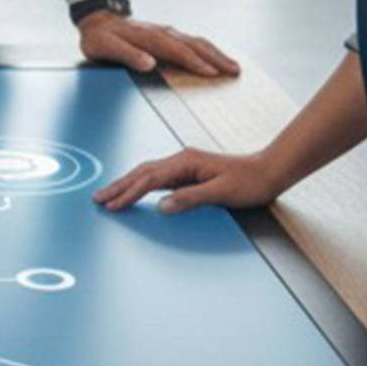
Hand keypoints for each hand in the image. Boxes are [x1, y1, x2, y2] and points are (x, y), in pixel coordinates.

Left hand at [76, 10, 240, 77]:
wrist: (97, 19)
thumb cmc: (100, 37)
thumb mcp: (105, 48)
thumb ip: (127, 55)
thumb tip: (149, 63)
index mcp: (148, 37)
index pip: (176, 51)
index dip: (194, 62)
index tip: (211, 73)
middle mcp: (162, 33)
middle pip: (193, 45)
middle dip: (215, 58)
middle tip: (234, 71)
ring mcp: (166, 32)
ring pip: (196, 42)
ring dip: (216, 54)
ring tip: (233, 67)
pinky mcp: (168, 35)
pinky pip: (192, 42)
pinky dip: (208, 50)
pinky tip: (217, 58)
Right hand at [93, 145, 285, 215]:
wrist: (268, 172)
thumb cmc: (249, 182)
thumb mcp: (221, 192)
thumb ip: (190, 198)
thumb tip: (161, 205)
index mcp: (186, 162)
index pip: (149, 178)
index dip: (129, 191)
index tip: (112, 204)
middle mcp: (182, 160)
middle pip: (142, 172)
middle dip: (119, 185)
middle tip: (98, 198)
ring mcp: (185, 165)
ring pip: (148, 174)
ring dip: (128, 184)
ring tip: (110, 194)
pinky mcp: (190, 173)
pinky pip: (158, 179)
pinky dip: (142, 185)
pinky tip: (136, 191)